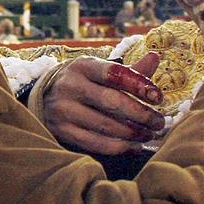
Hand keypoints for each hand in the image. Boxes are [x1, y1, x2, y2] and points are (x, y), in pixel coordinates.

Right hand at [41, 52, 166, 155]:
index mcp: (83, 66)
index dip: (139, 85)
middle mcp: (71, 86)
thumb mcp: (99, 70)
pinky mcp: (62, 132)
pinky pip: (96, 143)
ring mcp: (64, 110)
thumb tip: (155, 56)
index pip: (115, 73)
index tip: (159, 97)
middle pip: (112, 102)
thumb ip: (128, 70)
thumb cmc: (83, 83)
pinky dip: (120, 147)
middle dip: (141, 114)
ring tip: (149, 134)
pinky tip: (134, 146)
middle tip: (159, 122)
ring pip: (106, 126)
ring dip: (133, 133)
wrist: (43, 98)